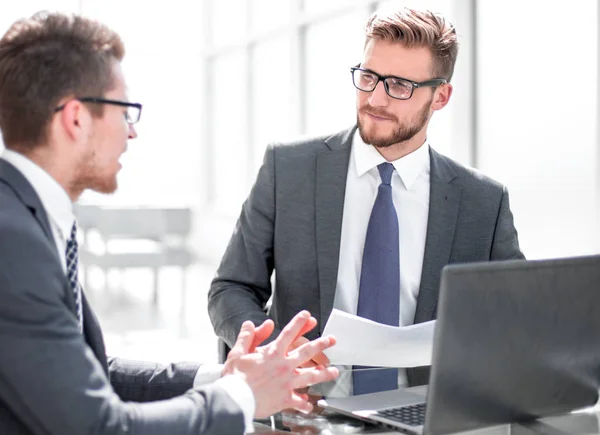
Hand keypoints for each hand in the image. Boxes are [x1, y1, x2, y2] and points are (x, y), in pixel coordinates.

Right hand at [222, 311, 338, 417]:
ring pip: (311, 376)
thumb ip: (247, 337)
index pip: (289, 333)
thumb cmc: (235, 377)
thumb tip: (251, 324)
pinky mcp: (285, 399)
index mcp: (273, 353)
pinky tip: (311, 405)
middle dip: (321, 344)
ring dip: (325, 373)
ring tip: (335, 371)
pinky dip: (306, 404)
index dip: (299, 322)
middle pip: (307, 352)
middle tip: (331, 340)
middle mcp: (283, 366)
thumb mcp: (238, 352)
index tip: (308, 316)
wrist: (235, 399)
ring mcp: (287, 382)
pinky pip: (299, 402)